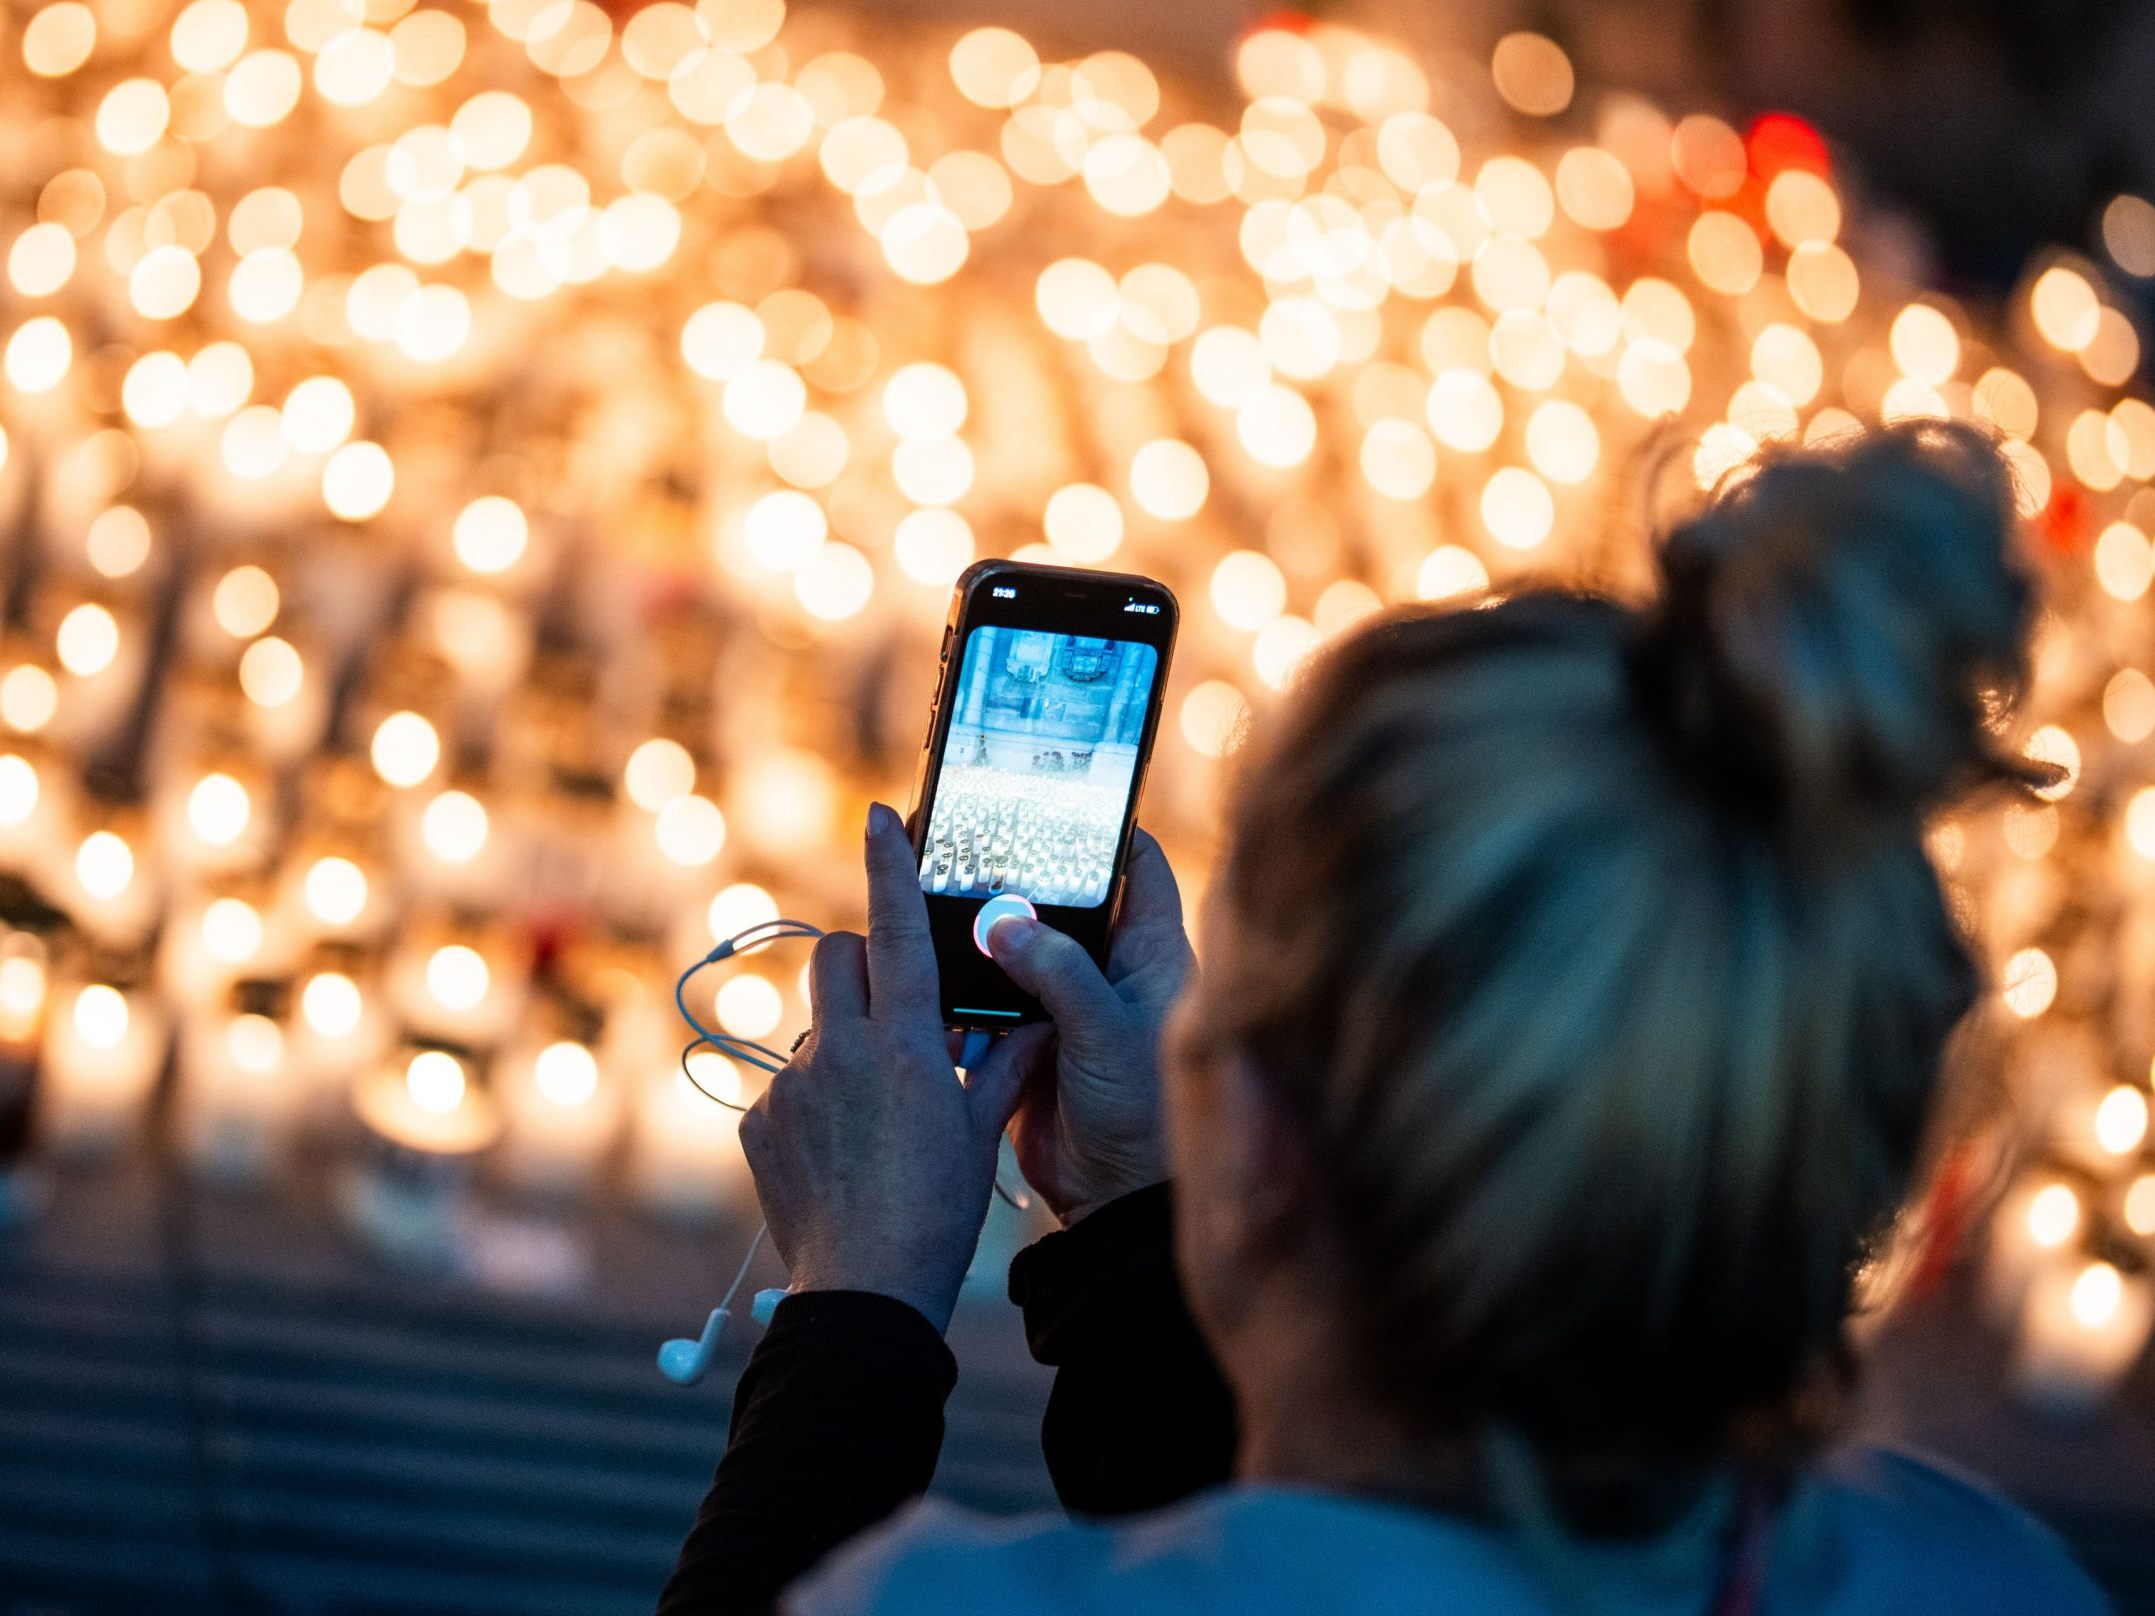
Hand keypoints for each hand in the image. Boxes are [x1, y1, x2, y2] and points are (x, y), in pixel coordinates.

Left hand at [738, 802, 1024, 1332]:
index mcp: (905, 1044)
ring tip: (870, 1104)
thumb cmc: (937, 1210)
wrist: (864, 1291)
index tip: (883, 816)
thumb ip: (999, 1064)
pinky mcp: (758, 1119)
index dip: (891, 866)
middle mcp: (841, 1050)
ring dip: (841, 1038)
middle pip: (837, 958)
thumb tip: (1029, 1019)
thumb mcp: (978, 1131)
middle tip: (892, 1008)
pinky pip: (787, 1081)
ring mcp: (792, 1084)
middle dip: (861, 963)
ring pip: (813, 1023)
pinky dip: (814, 1098)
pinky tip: (839, 1148)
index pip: (898, 930)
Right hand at [972, 828, 1194, 1224]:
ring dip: (982, 931)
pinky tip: (926, 961)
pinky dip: (962, 986)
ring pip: (1019, 947)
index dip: (1102, 828)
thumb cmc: (1138, 1113)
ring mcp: (1066, 1005)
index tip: (1058, 794)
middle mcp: (1108, 970)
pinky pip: (990, 999)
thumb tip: (1004, 923)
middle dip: (1020, 873)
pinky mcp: (1027, 1042)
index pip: (1135, 867)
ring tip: (934, 885)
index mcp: (1148, 954)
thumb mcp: (1106, 1032)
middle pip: (1062, 900)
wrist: (1112, 1199)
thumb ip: (1059, 972)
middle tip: (972, 834)